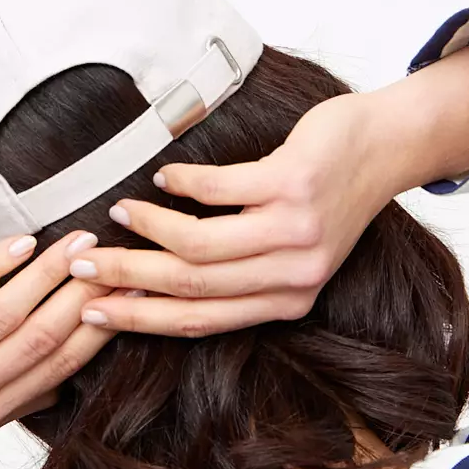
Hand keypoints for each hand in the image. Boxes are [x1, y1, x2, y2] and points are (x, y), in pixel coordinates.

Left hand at [0, 232, 133, 454]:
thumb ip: (16, 396)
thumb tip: (69, 375)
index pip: (62, 367)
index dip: (103, 328)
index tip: (132, 292)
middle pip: (43, 339)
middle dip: (86, 294)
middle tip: (116, 257)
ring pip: (6, 315)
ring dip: (48, 273)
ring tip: (78, 241)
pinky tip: (21, 242)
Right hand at [66, 33, 468, 336]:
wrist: (385, 147)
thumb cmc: (327, 196)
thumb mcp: (290, 250)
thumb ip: (240, 270)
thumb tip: (157, 281)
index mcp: (287, 302)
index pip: (199, 321)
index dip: (139, 318)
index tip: (91, 310)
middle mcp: (293, 276)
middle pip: (190, 287)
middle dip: (126, 278)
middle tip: (83, 264)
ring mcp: (295, 231)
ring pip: (199, 245)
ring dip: (149, 228)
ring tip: (120, 213)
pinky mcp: (293, 185)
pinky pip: (219, 191)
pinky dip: (181, 184)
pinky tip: (164, 177)